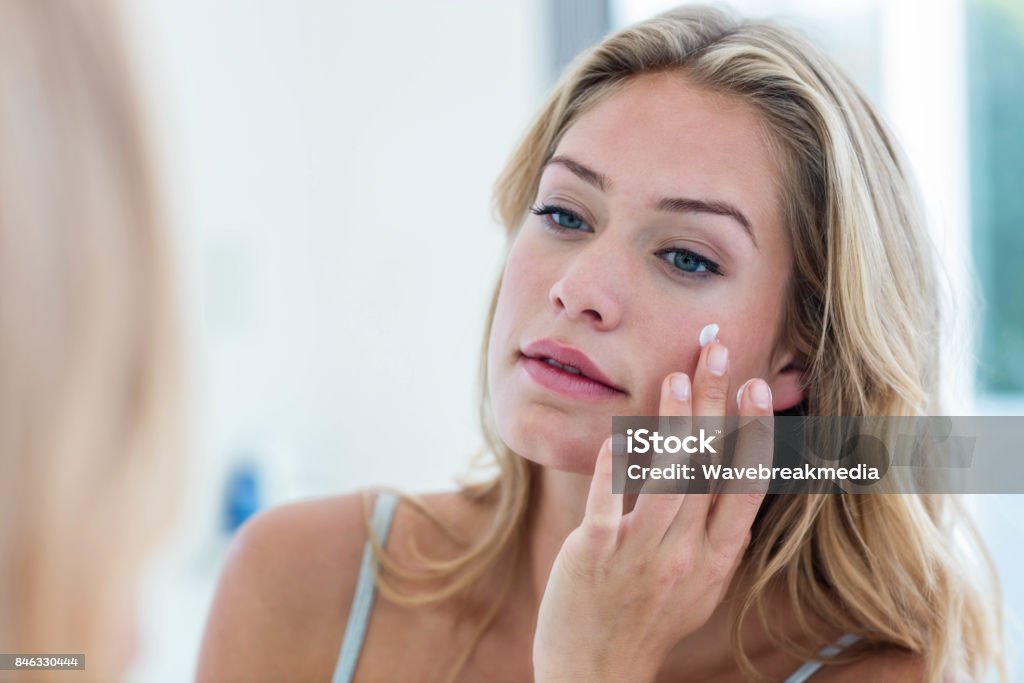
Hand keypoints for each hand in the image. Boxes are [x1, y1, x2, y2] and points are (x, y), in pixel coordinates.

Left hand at [532, 342, 773, 682]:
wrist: (597, 671)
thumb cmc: (648, 620)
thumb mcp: (698, 583)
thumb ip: (714, 533)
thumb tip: (729, 478)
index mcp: (717, 559)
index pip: (745, 485)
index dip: (753, 431)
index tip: (756, 386)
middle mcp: (686, 554)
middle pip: (707, 465)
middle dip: (715, 402)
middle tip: (719, 351)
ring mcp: (640, 553)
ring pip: (666, 477)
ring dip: (673, 421)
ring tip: (677, 374)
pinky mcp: (595, 553)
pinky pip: (608, 500)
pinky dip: (614, 462)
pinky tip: (620, 430)